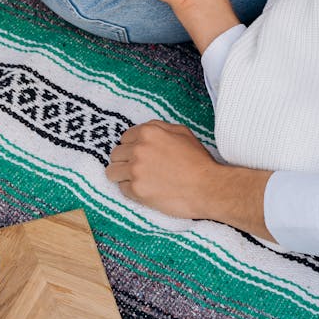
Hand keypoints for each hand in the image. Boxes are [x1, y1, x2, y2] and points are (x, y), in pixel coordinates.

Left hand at [106, 120, 272, 237]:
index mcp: (148, 132)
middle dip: (124, 161)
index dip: (131, 147)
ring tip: (136, 179)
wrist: (207, 187)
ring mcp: (136, 170)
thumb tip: (145, 131)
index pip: (124, 138)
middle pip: (115, 154)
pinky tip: (144, 189)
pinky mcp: (137, 190)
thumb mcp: (182, 132)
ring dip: (122, 175)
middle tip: (137, 168)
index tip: (138, 155)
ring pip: (112, 171)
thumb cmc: (198, 161)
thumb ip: (159, 128)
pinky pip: (122, 189)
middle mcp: (138, 149)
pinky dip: (130, 190)